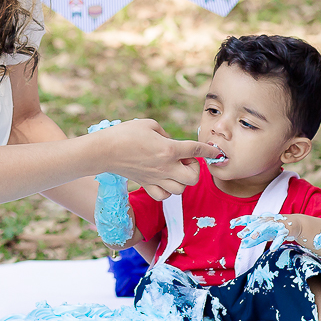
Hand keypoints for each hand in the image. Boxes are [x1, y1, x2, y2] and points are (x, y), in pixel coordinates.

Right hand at [93, 118, 210, 200]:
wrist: (104, 150)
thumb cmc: (126, 133)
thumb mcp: (150, 125)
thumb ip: (166, 134)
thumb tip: (172, 143)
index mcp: (168, 149)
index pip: (196, 150)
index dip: (210, 150)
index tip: (216, 151)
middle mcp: (165, 166)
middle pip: (193, 178)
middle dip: (195, 169)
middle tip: (186, 160)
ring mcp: (156, 178)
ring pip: (181, 190)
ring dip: (182, 180)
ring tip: (175, 170)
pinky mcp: (146, 184)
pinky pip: (164, 195)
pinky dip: (168, 190)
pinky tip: (164, 180)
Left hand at [231, 213, 292, 249]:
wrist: (294, 224)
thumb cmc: (275, 229)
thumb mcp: (264, 235)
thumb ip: (253, 240)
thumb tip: (242, 245)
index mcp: (261, 220)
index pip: (249, 218)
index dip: (240, 220)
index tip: (231, 224)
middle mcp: (267, 220)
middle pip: (256, 223)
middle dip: (248, 229)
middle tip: (240, 235)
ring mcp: (276, 224)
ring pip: (266, 226)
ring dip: (259, 231)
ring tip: (253, 237)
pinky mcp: (285, 230)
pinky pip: (280, 237)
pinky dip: (276, 242)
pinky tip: (272, 248)